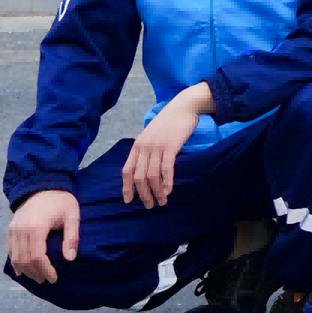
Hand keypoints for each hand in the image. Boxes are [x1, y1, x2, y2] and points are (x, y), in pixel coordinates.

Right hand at [7, 190, 81, 283]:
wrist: (42, 183)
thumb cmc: (60, 200)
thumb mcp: (72, 215)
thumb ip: (71, 237)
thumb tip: (70, 259)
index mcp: (36, 227)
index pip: (38, 256)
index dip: (45, 270)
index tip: (54, 278)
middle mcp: (21, 230)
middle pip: (25, 260)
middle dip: (36, 273)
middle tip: (47, 280)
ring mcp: (13, 230)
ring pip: (15, 257)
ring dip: (25, 270)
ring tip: (37, 277)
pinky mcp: (10, 229)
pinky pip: (10, 250)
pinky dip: (15, 262)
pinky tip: (22, 271)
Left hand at [122, 88, 207, 207]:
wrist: (184, 106)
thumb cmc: (170, 121)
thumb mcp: (152, 134)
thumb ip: (147, 148)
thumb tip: (146, 166)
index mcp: (137, 145)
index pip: (127, 170)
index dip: (127, 187)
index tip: (128, 200)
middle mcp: (144, 147)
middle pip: (139, 176)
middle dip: (143, 194)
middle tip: (149, 205)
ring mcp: (156, 147)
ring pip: (151, 176)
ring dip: (155, 192)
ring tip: (161, 201)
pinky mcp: (170, 146)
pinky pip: (166, 169)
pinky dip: (166, 182)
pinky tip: (168, 191)